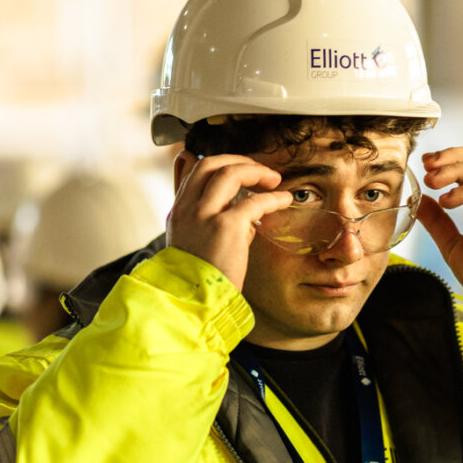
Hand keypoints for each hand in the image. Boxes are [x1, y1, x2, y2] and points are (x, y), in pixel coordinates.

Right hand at [165, 152, 294, 290]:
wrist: (192, 302)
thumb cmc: (199, 280)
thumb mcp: (197, 247)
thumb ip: (216, 226)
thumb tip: (245, 215)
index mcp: (178, 213)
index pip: (191, 171)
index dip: (216, 163)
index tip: (235, 167)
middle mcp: (187, 209)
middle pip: (208, 163)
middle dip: (236, 160)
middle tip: (257, 169)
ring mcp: (204, 215)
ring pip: (229, 172)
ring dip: (255, 171)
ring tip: (273, 179)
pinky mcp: (225, 227)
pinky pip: (254, 201)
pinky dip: (273, 197)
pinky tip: (285, 200)